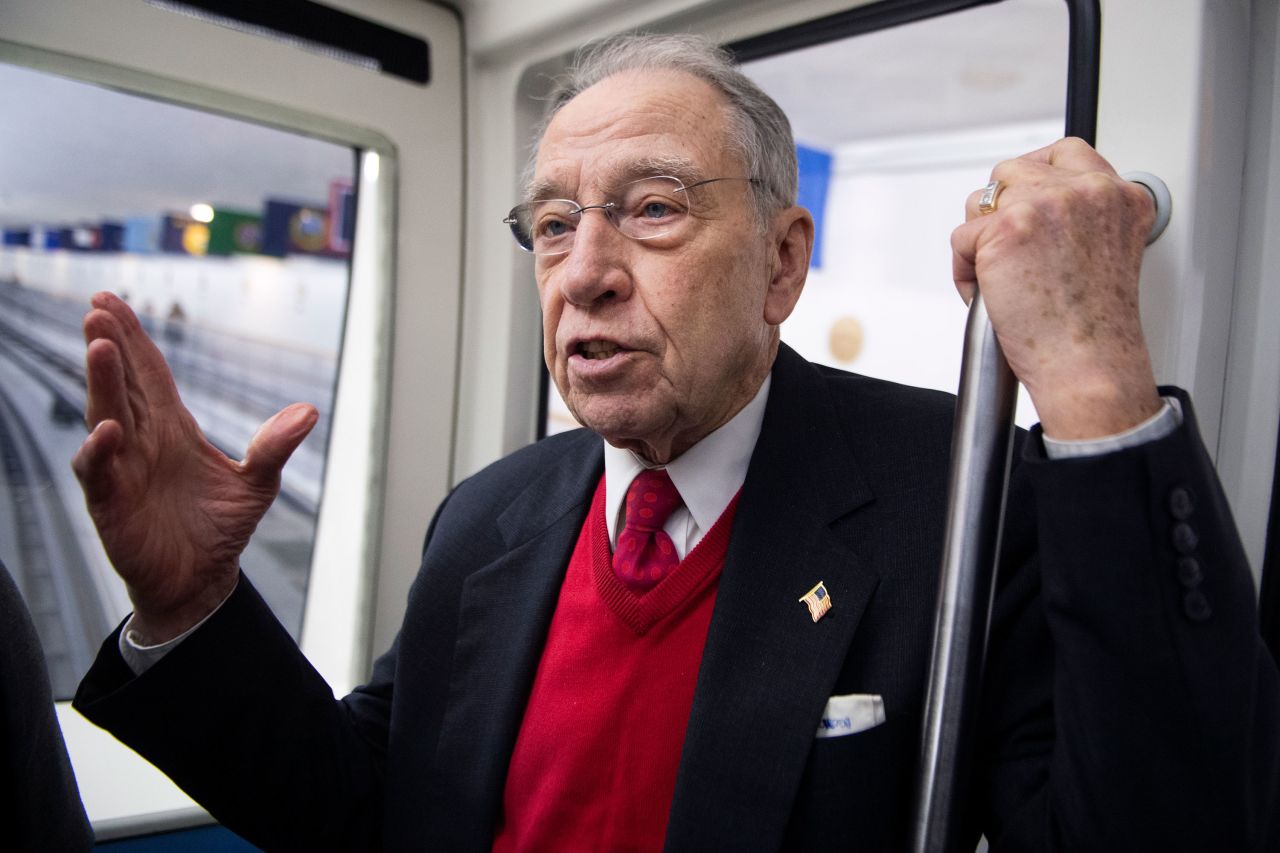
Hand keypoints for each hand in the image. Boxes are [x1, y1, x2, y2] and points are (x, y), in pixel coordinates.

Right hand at [72, 292, 317, 642]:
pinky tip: (108, 430)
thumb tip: (309, 411)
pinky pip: (98, 470)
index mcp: (172, 428)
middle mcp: (141, 441)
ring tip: (100, 346)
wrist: (200, 580)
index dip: (133, 338)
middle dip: (110, 346)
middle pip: (122, 383)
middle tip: (98, 307)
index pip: (149, 373)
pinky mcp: (110, 502)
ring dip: (101, 382)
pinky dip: (100, 449)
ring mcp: (122, 469)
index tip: (112, 301)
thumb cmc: (220, 529)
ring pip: (104, 415)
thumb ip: (275, 446)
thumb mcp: (256, 484)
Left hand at [950, 138, 1162, 439]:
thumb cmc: (1093, 328)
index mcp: (1118, 195)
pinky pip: (961, 239)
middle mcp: (1086, 190)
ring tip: (1000, 281)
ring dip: (979, 240)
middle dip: (999, 211)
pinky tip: (989, 297)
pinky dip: (964, 272)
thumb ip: (1084, 218)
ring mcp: (1045, 204)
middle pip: (1012, 173)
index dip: (1036, 177)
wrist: (1088, 364)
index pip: (1065, 152)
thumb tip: (1036, 208)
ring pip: (980, 202)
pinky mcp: (1006, 228)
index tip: (1027, 205)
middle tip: (1008, 257)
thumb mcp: (1110, 253)